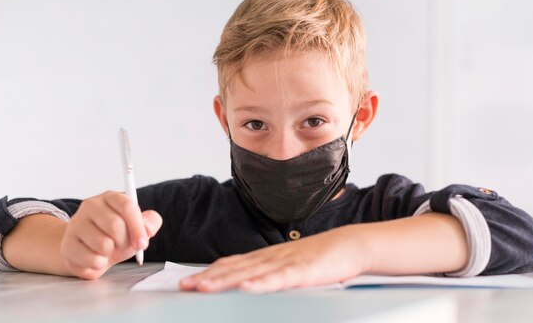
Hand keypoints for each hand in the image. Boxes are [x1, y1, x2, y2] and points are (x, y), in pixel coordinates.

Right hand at [60, 191, 161, 278]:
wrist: (88, 251)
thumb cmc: (116, 237)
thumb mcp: (136, 228)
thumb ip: (149, 223)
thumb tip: (148, 229)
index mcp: (110, 197)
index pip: (126, 206)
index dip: (137, 227)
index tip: (142, 243)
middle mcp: (90, 206)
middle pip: (115, 225)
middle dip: (124, 242)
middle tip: (122, 246)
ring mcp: (76, 224)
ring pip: (103, 244)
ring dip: (111, 253)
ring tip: (107, 250)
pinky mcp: (67, 244)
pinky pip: (92, 259)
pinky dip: (99, 264)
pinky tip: (96, 257)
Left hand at [179, 224, 370, 292]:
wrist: (349, 245)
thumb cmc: (320, 258)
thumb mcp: (289, 266)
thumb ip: (269, 274)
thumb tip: (249, 284)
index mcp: (266, 257)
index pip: (231, 264)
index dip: (209, 273)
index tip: (187, 282)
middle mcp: (271, 258)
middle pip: (234, 268)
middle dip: (208, 278)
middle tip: (184, 287)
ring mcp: (286, 263)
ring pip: (250, 273)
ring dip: (225, 281)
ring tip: (203, 287)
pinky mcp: (302, 271)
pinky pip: (279, 279)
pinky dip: (261, 284)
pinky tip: (246, 288)